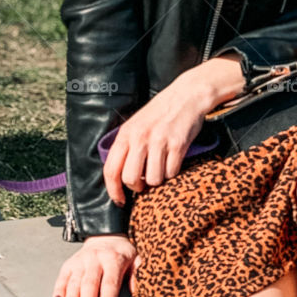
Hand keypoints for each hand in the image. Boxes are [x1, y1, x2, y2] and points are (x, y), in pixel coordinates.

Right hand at [53, 233, 140, 296]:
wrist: (105, 235)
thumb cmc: (122, 254)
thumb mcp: (135, 259)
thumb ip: (137, 275)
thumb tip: (137, 293)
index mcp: (114, 259)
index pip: (110, 282)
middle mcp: (96, 258)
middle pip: (90, 282)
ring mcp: (81, 260)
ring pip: (75, 280)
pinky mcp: (71, 262)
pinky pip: (63, 276)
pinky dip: (60, 288)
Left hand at [103, 54, 245, 202]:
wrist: (186, 96)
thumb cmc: (160, 113)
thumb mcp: (136, 124)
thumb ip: (127, 146)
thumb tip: (118, 176)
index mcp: (126, 133)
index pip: (111, 169)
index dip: (113, 190)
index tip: (119, 201)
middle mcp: (140, 137)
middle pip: (131, 179)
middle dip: (138, 188)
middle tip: (145, 182)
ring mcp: (159, 141)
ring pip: (153, 180)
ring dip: (158, 179)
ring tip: (161, 166)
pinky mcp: (177, 145)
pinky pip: (171, 173)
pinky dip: (173, 172)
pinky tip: (173, 159)